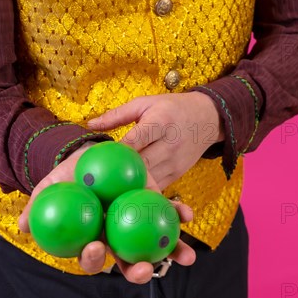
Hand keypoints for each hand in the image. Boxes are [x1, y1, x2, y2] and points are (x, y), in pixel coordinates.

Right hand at [18, 140, 195, 283]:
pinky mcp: (155, 206)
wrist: (94, 154)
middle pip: (128, 261)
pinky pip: (169, 213)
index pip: (92, 257)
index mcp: (93, 239)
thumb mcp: (51, 186)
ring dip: (172, 252)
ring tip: (186, 257)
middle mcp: (118, 238)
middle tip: (144, 269)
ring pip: (155, 245)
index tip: (95, 248)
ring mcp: (139, 225)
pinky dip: (180, 214)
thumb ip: (39, 206)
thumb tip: (23, 228)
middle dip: (138, 271)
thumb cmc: (69, 176)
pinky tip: (187, 214)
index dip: (94, 259)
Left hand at [87, 91, 223, 190]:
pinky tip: (125, 194)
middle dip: (120, 172)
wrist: (207, 118)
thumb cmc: (172, 108)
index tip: (100, 157)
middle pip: (141, 163)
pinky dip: (142, 190)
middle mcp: (170, 143)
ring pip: (149, 179)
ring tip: (107, 190)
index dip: (119, 150)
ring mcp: (175, 161)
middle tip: (96, 180)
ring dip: (129, 185)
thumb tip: (90, 125)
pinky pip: (157, 187)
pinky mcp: (177, 174)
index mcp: (161, 121)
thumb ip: (117, 114)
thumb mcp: (146, 103)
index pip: (137, 138)